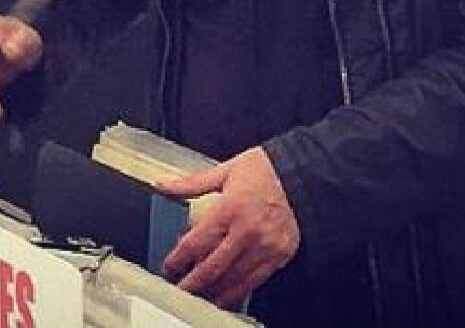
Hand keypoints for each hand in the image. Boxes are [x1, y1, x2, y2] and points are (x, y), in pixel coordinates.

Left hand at [157, 147, 300, 309]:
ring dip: (211, 291)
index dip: (177, 259)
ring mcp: (263, 246)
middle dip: (190, 282)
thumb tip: (164, 185)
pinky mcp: (277, 256)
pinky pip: (252, 282)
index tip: (169, 266)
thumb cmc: (264, 170)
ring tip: (197, 294)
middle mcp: (246, 230)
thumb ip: (192, 183)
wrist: (300, 175)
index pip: (195, 242)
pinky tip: (223, 295)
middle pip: (211, 267)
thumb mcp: (225, 170)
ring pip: (231, 279)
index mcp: (230, 207)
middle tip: (178, 288)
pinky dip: (235, 292)